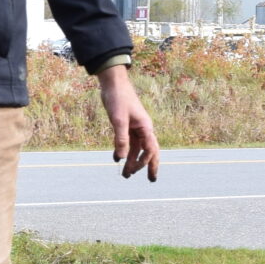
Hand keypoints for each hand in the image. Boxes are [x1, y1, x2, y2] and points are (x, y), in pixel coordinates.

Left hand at [99, 62, 159, 182]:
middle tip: (151, 180)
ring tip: (126, 175)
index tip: (134, 170)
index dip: (144, 162)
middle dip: (150, 166)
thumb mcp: (118, 119)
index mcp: (145, 127)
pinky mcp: (126, 125)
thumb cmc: (118, 99)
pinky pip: (128, 142)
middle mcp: (143, 129)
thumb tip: (121, 159)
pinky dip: (123, 151)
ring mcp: (135, 127)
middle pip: (150, 151)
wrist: (113, 83)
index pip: (150, 150)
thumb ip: (120, 139)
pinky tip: (117, 159)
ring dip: (132, 161)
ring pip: (137, 148)